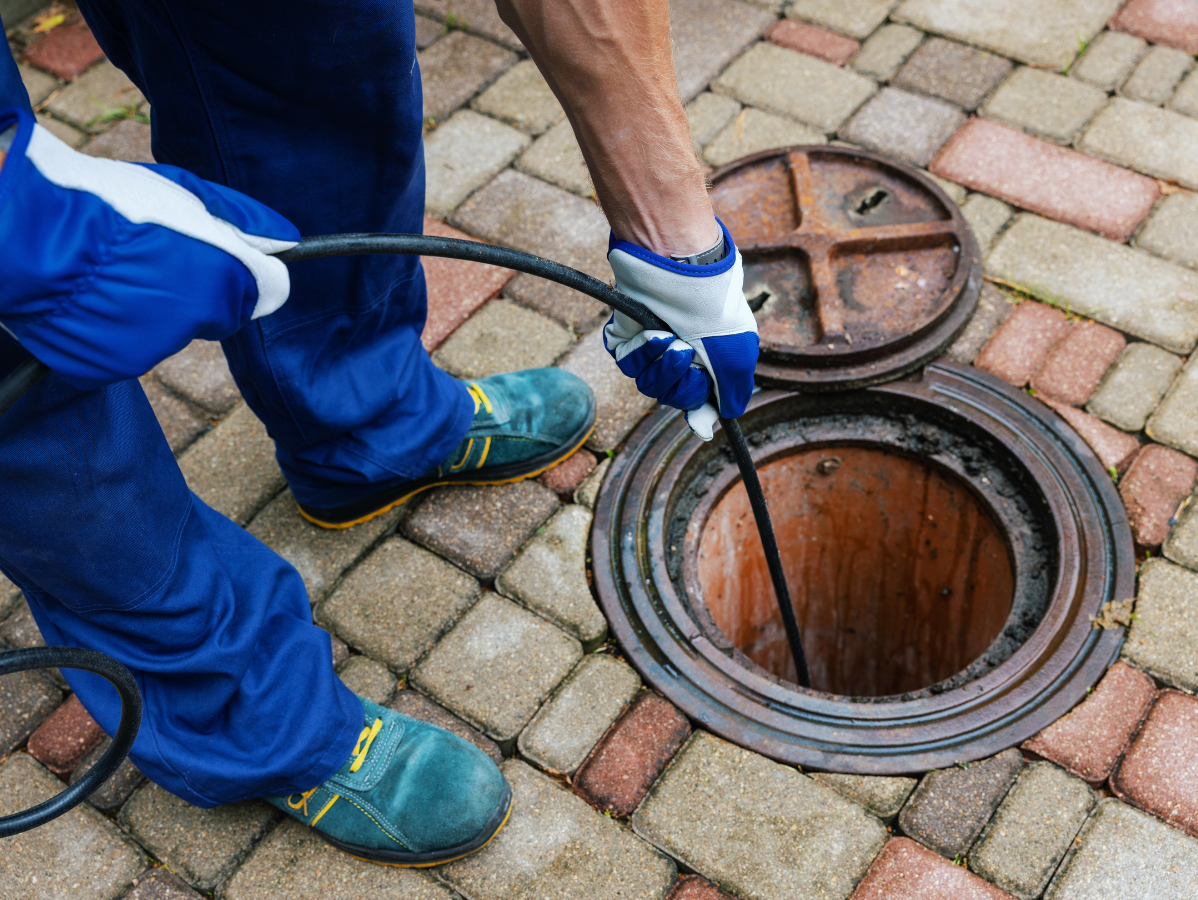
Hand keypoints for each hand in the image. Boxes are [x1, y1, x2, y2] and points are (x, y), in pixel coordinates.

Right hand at [0, 107, 297, 389]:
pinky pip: (125, 349)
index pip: (263, 290)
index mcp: (221, 275)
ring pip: (169, 333)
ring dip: (150, 310)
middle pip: (216, 313)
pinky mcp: (110, 365)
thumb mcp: (181, 192)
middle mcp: (196, 319)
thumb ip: (242, 219)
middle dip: (194, 291)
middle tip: (148, 258)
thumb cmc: (103, 202)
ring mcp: (151, 348)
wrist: (24, 232)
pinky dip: (113, 330)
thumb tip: (287, 240)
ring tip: (108, 272)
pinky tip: (89, 298)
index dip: (237, 270)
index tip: (214, 257)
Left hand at [603, 220, 758, 440]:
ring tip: (672, 339)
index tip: (697, 417)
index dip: (697, 410)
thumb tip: (715, 422)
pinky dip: (643, 352)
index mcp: (709, 361)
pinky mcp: (628, 338)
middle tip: (688, 354)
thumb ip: (731, 393)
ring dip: (663, 366)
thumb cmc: (714, 310)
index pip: (698, 400)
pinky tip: (654, 333)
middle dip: (681, 382)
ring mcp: (653, 348)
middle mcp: (681, 356)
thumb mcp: (737, 356)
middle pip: (673, 397)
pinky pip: (629, 365)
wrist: (681, 270)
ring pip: (649, 385)